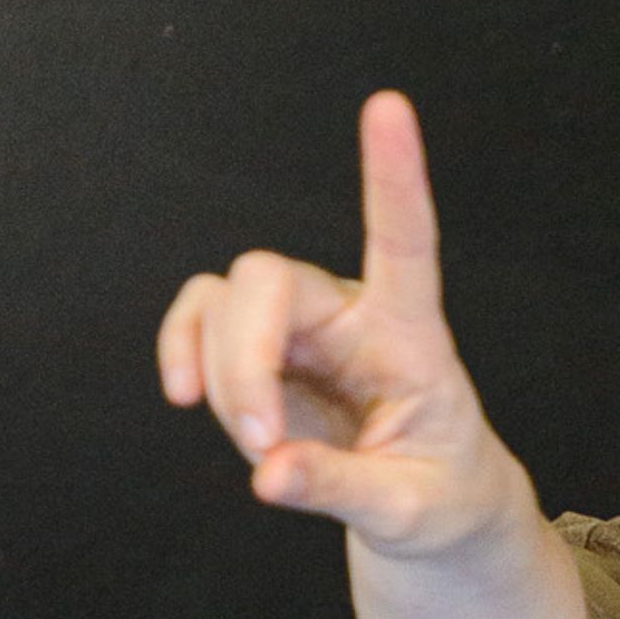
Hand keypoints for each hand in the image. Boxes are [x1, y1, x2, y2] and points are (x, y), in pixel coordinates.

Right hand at [156, 91, 509, 555]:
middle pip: (268, 281)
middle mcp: (352, 310)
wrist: (426, 507)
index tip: (388, 107)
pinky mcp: (260, 344)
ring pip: (225, 303)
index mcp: (411, 336)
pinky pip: (198, 317)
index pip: (404, 241)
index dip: (392, 176)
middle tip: (260, 445)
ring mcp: (299, 322)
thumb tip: (268, 472)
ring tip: (264, 448)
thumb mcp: (408, 511)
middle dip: (243, 362)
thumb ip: (340, 489)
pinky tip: (186, 395)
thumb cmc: (437, 496)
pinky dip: (182, 353)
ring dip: (222, 380)